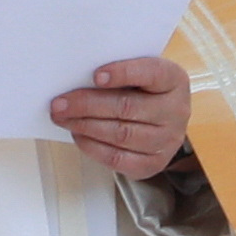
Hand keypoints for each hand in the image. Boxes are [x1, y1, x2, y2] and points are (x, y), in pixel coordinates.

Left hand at [50, 57, 191, 180]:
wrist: (162, 120)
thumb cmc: (143, 90)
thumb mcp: (140, 73)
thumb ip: (118, 71)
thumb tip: (77, 77)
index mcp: (174, 80)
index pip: (151, 73)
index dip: (123, 73)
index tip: (95, 75)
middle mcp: (176, 111)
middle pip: (127, 107)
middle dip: (87, 105)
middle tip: (59, 103)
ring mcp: (168, 140)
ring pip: (121, 134)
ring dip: (85, 126)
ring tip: (63, 118)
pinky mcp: (154, 164)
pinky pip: (118, 159)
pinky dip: (93, 147)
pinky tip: (78, 135)